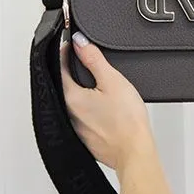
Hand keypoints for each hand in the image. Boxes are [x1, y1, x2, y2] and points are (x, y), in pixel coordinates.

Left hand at [60, 33, 154, 171]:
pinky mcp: (85, 138)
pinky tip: (103, 107)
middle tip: (85, 59)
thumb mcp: (112, 80)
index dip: (66, 51)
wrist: (135, 152)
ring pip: (72, 101)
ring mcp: (75, 128)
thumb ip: (94, 59)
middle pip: (64, 84)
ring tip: (97, 82)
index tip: (73, 44)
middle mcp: (67, 113)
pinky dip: (88, 107)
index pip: (59, 67)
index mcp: (70, 97)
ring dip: (80, 90)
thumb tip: (79, 42)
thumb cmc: (126, 121)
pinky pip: (81, 116)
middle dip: (73, 70)